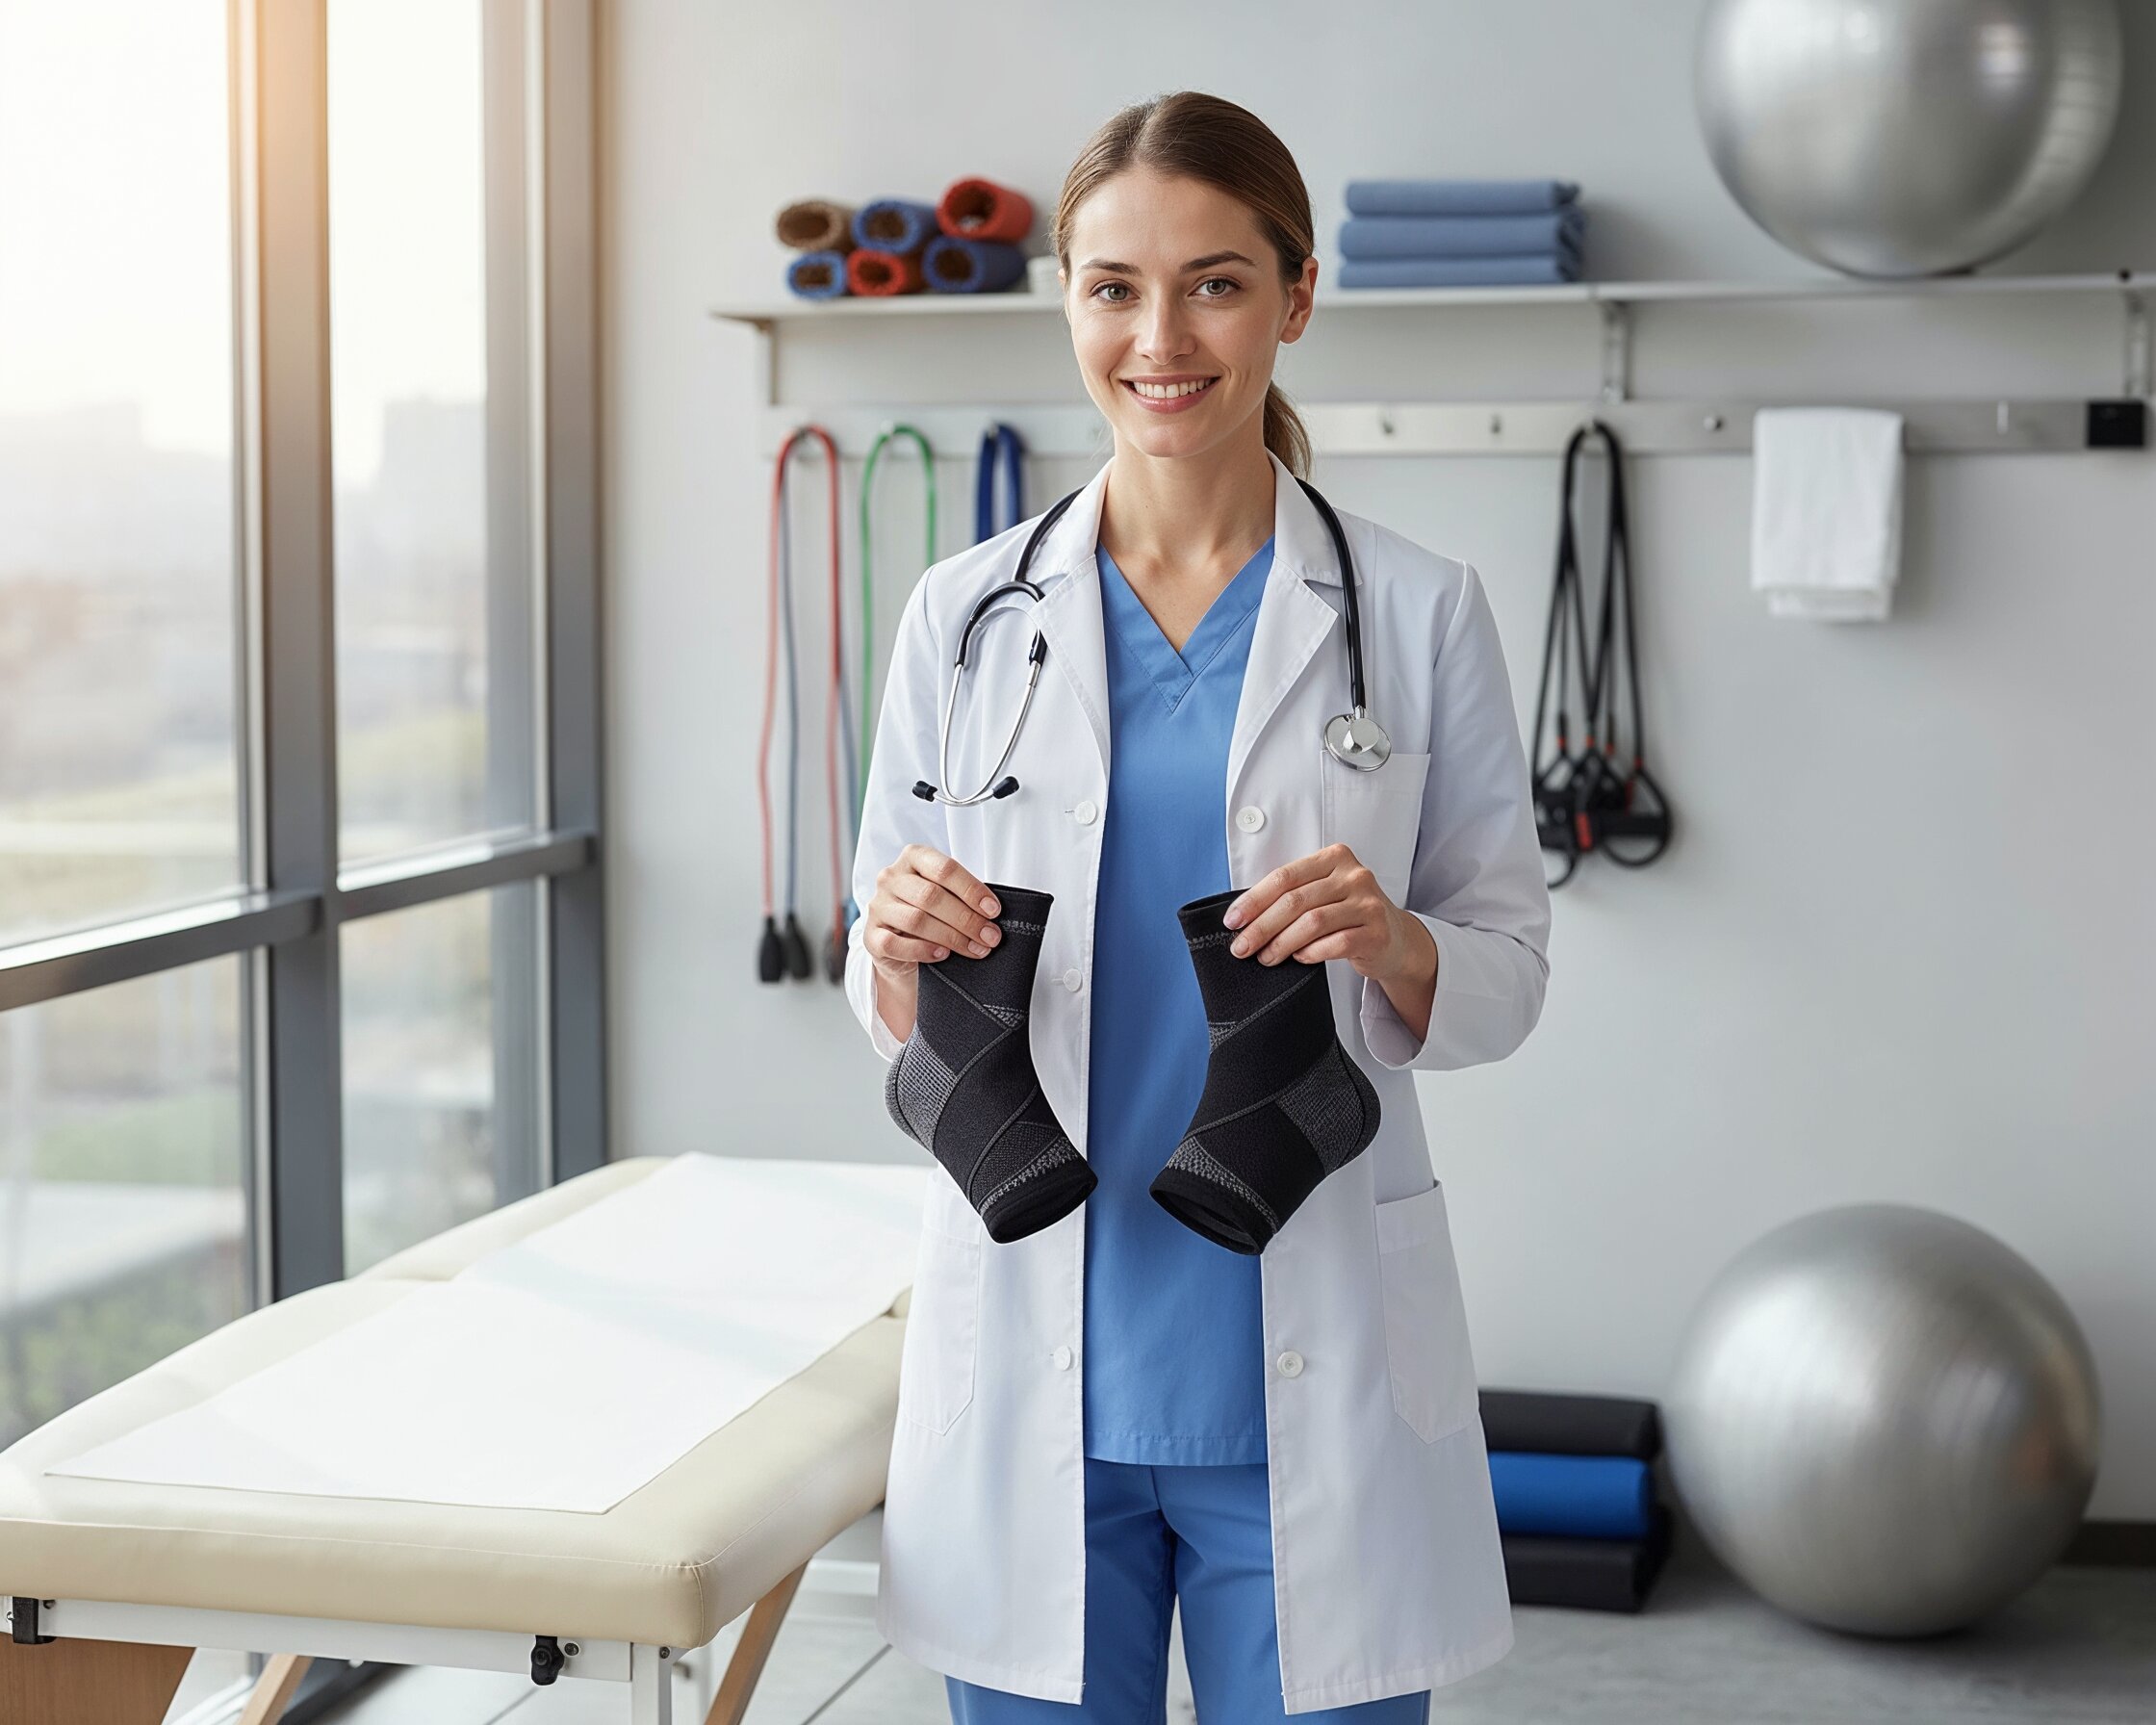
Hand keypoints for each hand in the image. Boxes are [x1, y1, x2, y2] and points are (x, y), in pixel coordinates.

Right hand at [862, 844, 1004, 979]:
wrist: (900, 944)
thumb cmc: (930, 912)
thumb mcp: (945, 894)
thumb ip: (962, 896)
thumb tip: (991, 914)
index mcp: (913, 857)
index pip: (944, 869)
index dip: (971, 890)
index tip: (993, 910)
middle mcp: (890, 877)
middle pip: (931, 897)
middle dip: (966, 919)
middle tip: (990, 936)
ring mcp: (878, 906)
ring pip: (916, 920)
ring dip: (952, 937)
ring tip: (975, 948)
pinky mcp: (871, 935)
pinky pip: (896, 943)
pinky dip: (923, 950)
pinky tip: (943, 954)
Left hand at [1220, 844, 1431, 988]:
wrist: (1394, 940)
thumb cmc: (1349, 915)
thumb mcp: (1325, 893)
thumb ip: (1293, 895)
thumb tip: (1244, 919)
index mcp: (1335, 858)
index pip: (1285, 876)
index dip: (1254, 900)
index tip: (1233, 921)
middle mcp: (1355, 876)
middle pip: (1295, 901)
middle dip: (1261, 927)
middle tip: (1242, 947)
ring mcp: (1369, 903)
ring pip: (1312, 923)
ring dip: (1281, 944)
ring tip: (1266, 958)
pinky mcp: (1377, 932)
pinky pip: (1335, 944)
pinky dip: (1310, 953)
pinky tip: (1299, 959)